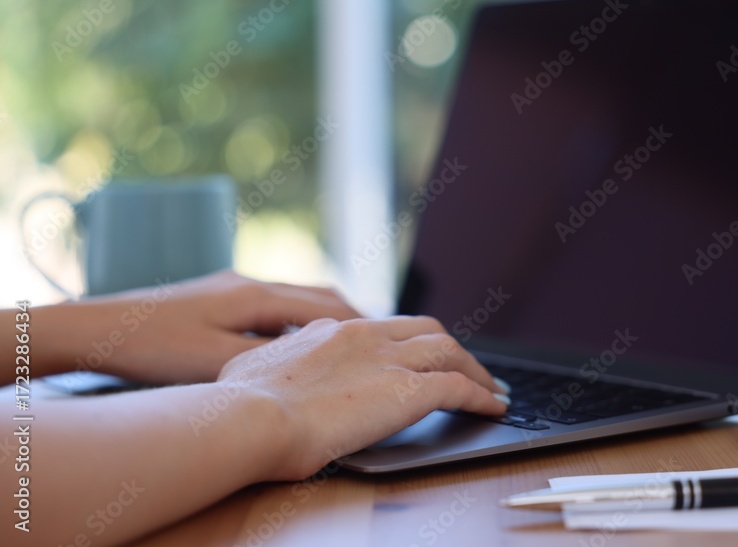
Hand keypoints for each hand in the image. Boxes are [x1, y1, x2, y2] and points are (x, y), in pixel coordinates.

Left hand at [51, 271, 362, 383]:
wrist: (98, 327)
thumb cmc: (155, 348)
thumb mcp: (217, 364)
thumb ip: (268, 362)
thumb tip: (313, 363)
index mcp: (257, 296)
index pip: (326, 308)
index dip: (360, 324)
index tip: (387, 339)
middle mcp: (250, 282)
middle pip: (317, 294)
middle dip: (351, 315)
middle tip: (378, 336)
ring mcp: (231, 285)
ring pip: (295, 295)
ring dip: (323, 315)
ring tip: (344, 338)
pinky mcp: (215, 294)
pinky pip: (272, 301)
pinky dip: (295, 318)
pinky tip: (291, 338)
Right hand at [218, 316, 509, 480]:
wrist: (250, 417)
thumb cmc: (239, 402)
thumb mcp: (251, 368)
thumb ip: (273, 363)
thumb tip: (265, 369)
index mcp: (331, 331)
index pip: (384, 328)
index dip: (409, 341)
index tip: (418, 356)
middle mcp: (366, 336)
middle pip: (426, 331)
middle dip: (450, 348)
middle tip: (465, 366)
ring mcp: (389, 360)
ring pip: (451, 352)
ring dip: (476, 371)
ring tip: (490, 388)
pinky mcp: (408, 391)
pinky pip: (459, 387)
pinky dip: (481, 396)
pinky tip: (491, 408)